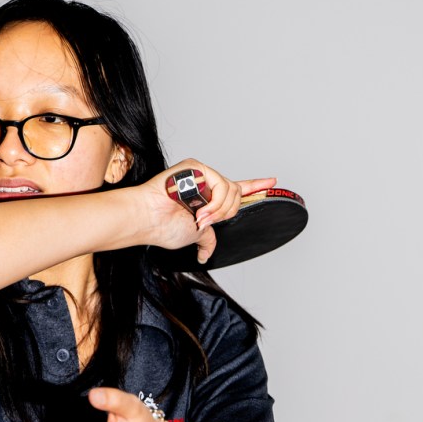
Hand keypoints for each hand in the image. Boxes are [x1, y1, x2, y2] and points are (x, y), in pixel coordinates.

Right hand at [139, 160, 275, 263]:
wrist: (150, 219)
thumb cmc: (165, 226)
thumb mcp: (196, 235)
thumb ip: (207, 237)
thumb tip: (205, 253)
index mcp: (208, 197)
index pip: (237, 189)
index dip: (255, 186)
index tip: (272, 182)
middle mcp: (206, 183)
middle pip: (237, 194)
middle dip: (226, 212)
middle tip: (206, 221)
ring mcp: (201, 174)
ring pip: (231, 190)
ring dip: (219, 210)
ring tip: (200, 217)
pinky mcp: (195, 167)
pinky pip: (220, 184)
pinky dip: (214, 202)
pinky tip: (198, 209)